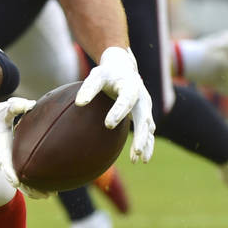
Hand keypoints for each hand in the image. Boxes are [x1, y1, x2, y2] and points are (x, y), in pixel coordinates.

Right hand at [0, 98, 48, 198]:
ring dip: (31, 189)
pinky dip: (30, 184)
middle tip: (44, 195)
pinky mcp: (9, 162)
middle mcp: (2, 157)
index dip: (10, 173)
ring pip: (18, 180)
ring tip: (47, 196)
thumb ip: (15, 107)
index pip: (4, 162)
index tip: (17, 183)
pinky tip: (43, 188)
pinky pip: (20, 175)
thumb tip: (30, 105)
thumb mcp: (3, 109)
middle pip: (14, 178)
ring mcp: (6, 162)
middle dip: (28, 188)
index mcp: (1, 146)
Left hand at [76, 47, 155, 162]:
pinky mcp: (145, 115)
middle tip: (135, 151)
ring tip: (137, 159)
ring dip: (144, 144)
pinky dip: (146, 145)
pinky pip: (148, 132)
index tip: (108, 125)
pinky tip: (141, 159)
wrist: (123, 68)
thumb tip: (79, 103)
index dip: (118, 112)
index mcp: (130, 85)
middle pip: (144, 118)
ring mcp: (146, 107)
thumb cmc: (107, 74)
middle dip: (141, 135)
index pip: (126, 99)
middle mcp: (142, 97)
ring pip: (148, 127)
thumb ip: (88, 88)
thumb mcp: (96, 76)